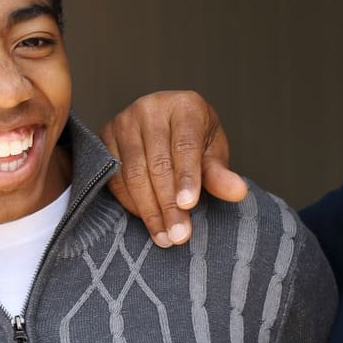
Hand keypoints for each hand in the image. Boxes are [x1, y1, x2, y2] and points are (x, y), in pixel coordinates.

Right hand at [100, 90, 247, 246]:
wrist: (166, 126)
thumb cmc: (194, 140)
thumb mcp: (212, 153)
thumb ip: (220, 173)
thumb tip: (237, 192)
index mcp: (185, 106)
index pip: (184, 145)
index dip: (187, 178)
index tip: (189, 206)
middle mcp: (151, 108)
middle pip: (157, 163)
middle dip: (168, 203)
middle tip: (179, 234)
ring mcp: (124, 121)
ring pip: (133, 173)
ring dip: (149, 209)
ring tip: (165, 236)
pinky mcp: (105, 137)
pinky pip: (114, 177)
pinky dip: (130, 203)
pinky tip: (146, 220)